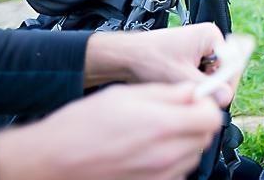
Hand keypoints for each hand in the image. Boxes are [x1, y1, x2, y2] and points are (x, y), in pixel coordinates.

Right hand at [0, 83, 223, 179]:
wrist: (52, 161)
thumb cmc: (82, 125)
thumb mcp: (125, 94)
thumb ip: (167, 93)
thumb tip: (192, 93)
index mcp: (162, 126)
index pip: (211, 118)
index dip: (205, 106)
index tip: (194, 101)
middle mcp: (165, 156)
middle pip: (204, 139)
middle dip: (196, 123)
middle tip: (177, 114)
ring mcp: (158, 177)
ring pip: (192, 158)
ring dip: (185, 143)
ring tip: (158, 133)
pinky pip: (175, 174)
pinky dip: (171, 162)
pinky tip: (149, 152)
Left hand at [85, 23, 238, 107]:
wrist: (127, 57)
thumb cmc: (149, 58)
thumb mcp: (179, 76)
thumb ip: (205, 88)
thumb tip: (226, 98)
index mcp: (211, 36)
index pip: (233, 64)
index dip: (226, 83)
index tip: (218, 98)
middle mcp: (209, 40)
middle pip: (224, 71)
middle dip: (212, 86)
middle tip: (197, 97)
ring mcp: (201, 49)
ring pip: (213, 76)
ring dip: (202, 87)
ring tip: (183, 89)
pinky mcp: (193, 59)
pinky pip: (203, 76)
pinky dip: (195, 85)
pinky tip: (180, 87)